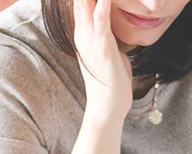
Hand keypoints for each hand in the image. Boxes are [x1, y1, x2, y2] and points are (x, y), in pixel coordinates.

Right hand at [74, 0, 132, 122]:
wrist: (108, 106)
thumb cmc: (112, 79)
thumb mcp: (109, 50)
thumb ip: (106, 32)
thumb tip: (110, 22)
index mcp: (83, 32)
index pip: (80, 0)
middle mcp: (82, 32)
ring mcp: (90, 39)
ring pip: (88, 3)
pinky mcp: (102, 46)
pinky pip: (101, 18)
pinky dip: (104, 2)